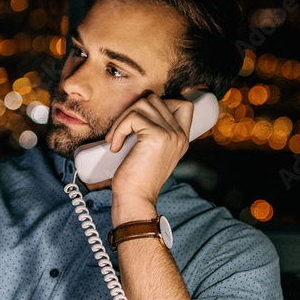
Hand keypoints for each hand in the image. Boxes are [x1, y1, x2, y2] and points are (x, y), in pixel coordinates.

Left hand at [106, 92, 193, 224]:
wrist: (135, 200)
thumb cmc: (136, 180)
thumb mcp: (150, 153)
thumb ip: (153, 131)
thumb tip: (139, 107)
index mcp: (181, 139)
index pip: (183, 104)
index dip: (160, 103)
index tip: (139, 120)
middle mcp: (180, 135)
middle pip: (155, 100)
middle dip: (132, 111)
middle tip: (120, 132)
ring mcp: (171, 134)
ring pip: (143, 104)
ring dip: (123, 119)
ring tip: (116, 139)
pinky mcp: (157, 136)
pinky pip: (133, 117)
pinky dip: (119, 129)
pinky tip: (116, 146)